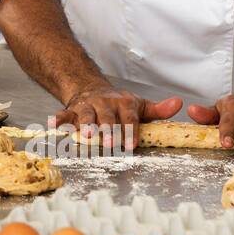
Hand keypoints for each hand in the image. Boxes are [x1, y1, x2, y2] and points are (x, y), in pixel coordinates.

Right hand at [54, 86, 182, 148]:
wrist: (93, 90)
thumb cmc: (119, 104)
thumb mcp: (140, 105)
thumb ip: (159, 109)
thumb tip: (179, 103)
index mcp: (124, 103)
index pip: (129, 117)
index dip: (130, 130)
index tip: (132, 144)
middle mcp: (105, 104)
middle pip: (107, 117)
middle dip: (109, 130)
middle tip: (111, 143)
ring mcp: (88, 106)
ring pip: (86, 115)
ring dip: (86, 125)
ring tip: (87, 136)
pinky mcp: (73, 109)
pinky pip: (64, 113)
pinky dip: (59, 118)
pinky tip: (54, 123)